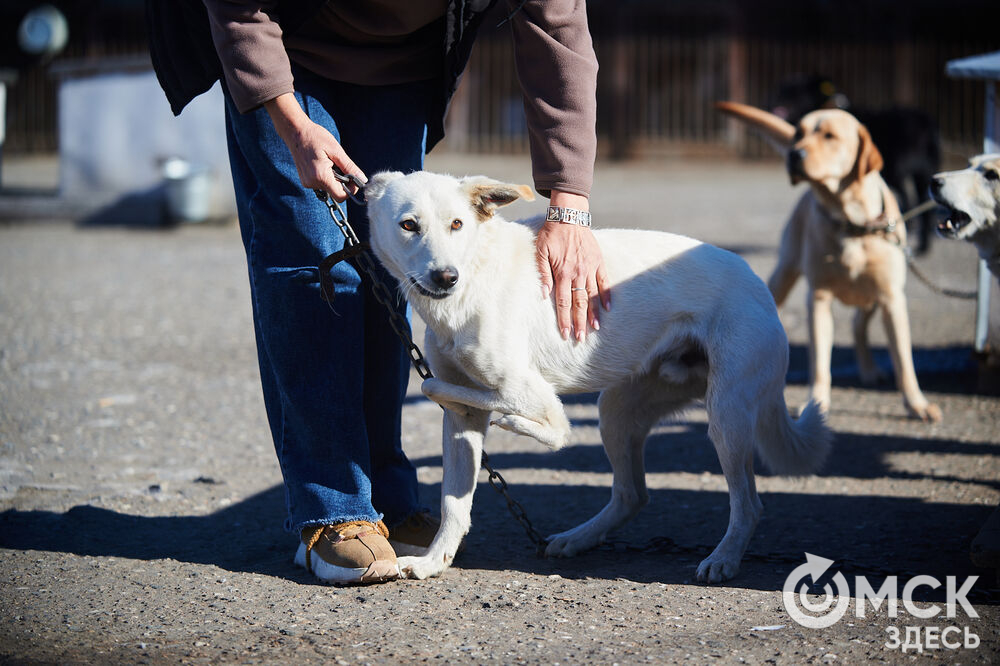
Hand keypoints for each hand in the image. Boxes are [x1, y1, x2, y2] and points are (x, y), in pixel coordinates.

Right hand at [264, 93, 364, 199]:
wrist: (295, 132)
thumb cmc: (316, 137)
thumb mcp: (336, 150)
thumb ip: (349, 167)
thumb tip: (362, 179)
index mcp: (320, 176)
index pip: (340, 196)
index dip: (350, 190)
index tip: (353, 178)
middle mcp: (312, 183)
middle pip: (335, 192)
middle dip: (343, 182)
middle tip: (340, 164)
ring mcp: (307, 183)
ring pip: (329, 188)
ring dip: (335, 178)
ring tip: (329, 162)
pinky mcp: (305, 181)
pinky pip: (322, 184)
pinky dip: (327, 177)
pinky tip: (323, 164)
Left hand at [535, 191, 609, 340]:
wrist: (569, 215)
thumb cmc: (551, 234)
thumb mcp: (540, 252)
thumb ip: (542, 273)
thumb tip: (544, 294)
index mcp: (562, 273)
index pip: (563, 302)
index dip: (564, 320)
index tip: (565, 334)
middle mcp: (577, 273)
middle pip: (579, 303)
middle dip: (579, 322)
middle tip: (579, 338)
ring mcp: (590, 268)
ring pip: (592, 295)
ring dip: (592, 313)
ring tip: (594, 329)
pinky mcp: (598, 262)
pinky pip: (604, 282)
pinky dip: (606, 295)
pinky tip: (608, 309)